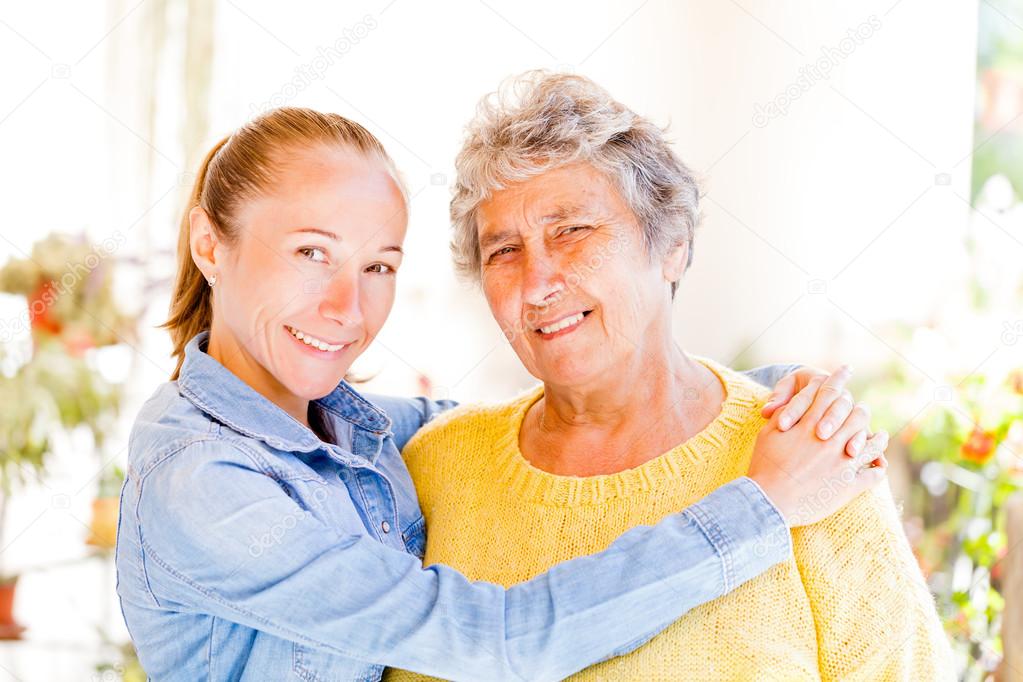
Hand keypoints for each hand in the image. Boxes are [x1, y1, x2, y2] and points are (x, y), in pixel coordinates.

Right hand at [749, 372, 888, 526]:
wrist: (769, 501)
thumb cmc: (764, 466)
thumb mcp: (767, 435)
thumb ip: (783, 417)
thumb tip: (792, 405)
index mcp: (810, 425)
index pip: (829, 394)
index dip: (838, 379)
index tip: (847, 368)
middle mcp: (831, 440)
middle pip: (856, 415)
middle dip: (860, 409)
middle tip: (862, 409)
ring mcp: (842, 463)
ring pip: (871, 443)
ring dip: (878, 438)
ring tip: (881, 436)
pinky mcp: (848, 486)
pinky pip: (873, 475)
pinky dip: (878, 469)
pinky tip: (879, 466)